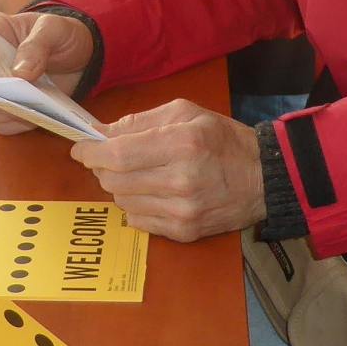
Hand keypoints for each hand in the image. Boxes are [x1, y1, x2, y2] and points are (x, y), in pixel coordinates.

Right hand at [0, 10, 94, 135]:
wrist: (82, 56)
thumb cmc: (62, 34)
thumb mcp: (54, 29)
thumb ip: (36, 46)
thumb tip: (18, 74)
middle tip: (20, 91)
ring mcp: (0, 89)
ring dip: (11, 111)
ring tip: (37, 102)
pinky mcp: (12, 109)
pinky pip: (7, 125)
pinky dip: (23, 122)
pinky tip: (42, 112)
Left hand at [70, 100, 263, 240]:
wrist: (264, 179)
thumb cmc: (224, 140)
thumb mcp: (186, 113)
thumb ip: (140, 121)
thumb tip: (100, 134)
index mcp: (182, 144)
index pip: (117, 155)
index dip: (91, 153)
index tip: (81, 148)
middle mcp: (181, 180)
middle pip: (114, 181)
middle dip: (104, 168)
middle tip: (113, 159)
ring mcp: (182, 211)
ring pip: (122, 202)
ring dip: (121, 187)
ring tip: (141, 175)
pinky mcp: (184, 232)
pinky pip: (138, 221)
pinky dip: (137, 206)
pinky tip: (154, 193)